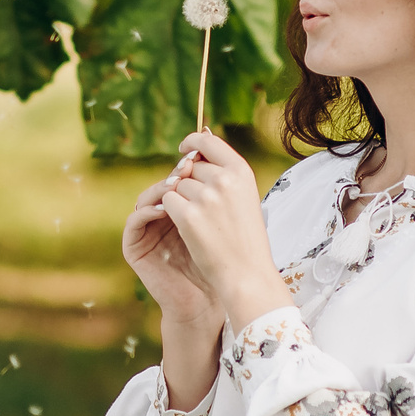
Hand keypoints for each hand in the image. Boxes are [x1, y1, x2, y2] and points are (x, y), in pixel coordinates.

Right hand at [122, 160, 220, 328]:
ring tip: (177, 185)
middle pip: (162, 185)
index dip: (188, 165)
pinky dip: (147, 211)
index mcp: (181, 210)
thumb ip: (217, 198)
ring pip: (146, 198)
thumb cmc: (218, 265)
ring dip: (161, 189)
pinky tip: (165, 208)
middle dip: (175, 175)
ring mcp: (146, 231)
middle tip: (187, 166)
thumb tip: (224, 161)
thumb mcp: (220, 224)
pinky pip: (134, 220)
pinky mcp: (134, 246)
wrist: (207, 302)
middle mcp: (161, 217)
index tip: (201, 156)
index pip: (179, 178)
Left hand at [157, 133, 293, 329]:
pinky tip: (187, 229)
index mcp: (241, 172)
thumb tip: (196, 148)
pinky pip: (167, 202)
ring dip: (180, 201)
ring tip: (200, 223)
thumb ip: (224, 174)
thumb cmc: (246, 239)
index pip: (208, 141)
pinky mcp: (187, 216)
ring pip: (176, 186)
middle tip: (201, 207)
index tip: (184, 150)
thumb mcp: (244, 197)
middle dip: (188, 182)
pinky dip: (171, 214)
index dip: (193, 143)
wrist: (247, 274)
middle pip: (190, 166)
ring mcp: (205, 197)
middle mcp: (224, 179)